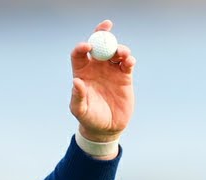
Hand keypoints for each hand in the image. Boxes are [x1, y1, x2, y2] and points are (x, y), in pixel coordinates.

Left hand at [69, 19, 135, 142]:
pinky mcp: (124, 76)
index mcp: (82, 72)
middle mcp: (96, 68)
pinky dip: (129, 60)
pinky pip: (127, 63)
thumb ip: (77, 96)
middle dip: (102, 33)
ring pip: (115, 52)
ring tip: (122, 53)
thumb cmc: (89, 118)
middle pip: (99, 45)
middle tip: (107, 25)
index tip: (87, 46)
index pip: (79, 54)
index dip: (82, 47)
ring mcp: (111, 70)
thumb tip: (76, 82)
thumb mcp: (80, 110)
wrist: (106, 128)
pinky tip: (129, 62)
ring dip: (119, 48)